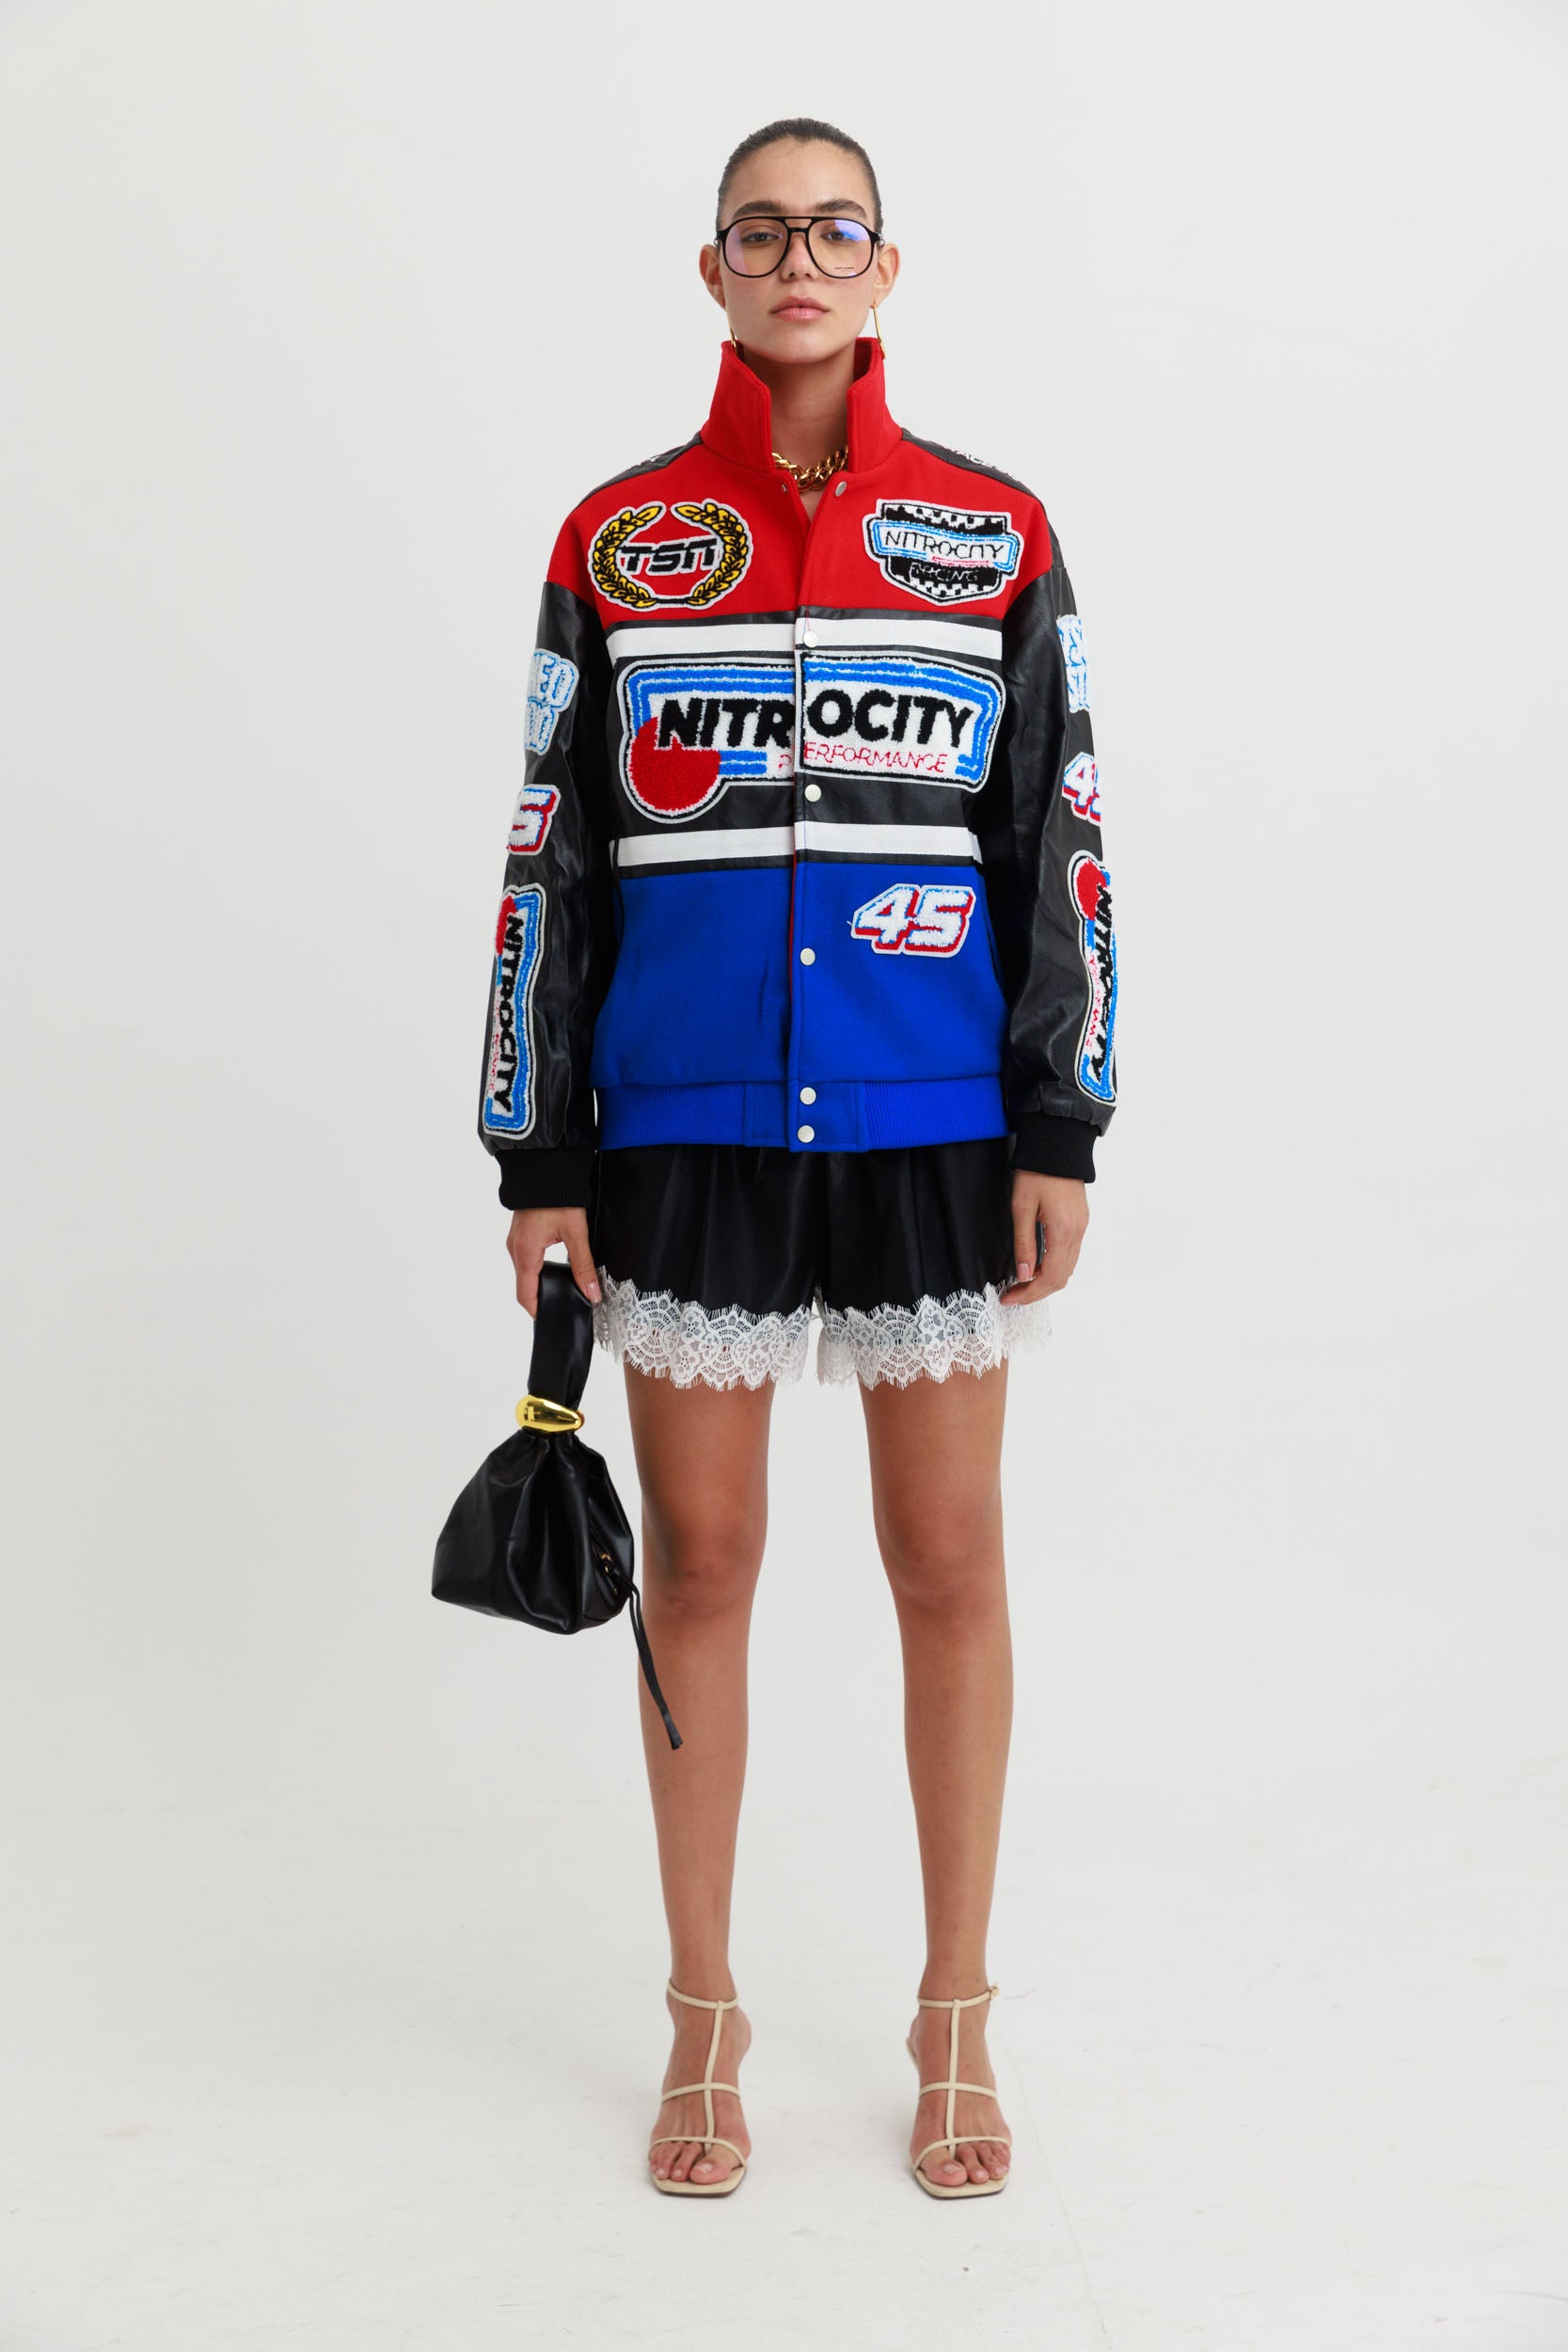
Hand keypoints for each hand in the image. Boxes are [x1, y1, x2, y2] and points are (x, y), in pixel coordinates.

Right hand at [506, 1207, 601, 1318]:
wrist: (546, 1167)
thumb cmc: (558, 1196)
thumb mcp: (576, 1232)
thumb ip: (584, 1265)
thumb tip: (592, 1293)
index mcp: (525, 1252)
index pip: (525, 1295)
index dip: (537, 1311)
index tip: (551, 1320)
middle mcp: (515, 1248)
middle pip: (524, 1285)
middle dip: (541, 1298)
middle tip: (563, 1305)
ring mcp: (515, 1240)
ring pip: (525, 1271)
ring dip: (539, 1282)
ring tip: (561, 1289)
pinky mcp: (520, 1233)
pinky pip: (525, 1258)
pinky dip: (537, 1268)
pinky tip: (555, 1268)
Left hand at [1006, 1172, 1088, 1304]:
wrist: (1057, 1146)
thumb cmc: (1037, 1172)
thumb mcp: (1021, 1207)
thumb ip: (1023, 1244)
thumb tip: (1023, 1274)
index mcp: (1063, 1231)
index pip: (1050, 1277)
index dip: (1029, 1292)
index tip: (1009, 1297)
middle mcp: (1077, 1233)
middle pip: (1061, 1278)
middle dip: (1036, 1292)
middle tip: (1013, 1295)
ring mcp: (1082, 1228)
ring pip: (1067, 1268)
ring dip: (1046, 1281)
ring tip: (1022, 1283)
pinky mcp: (1080, 1222)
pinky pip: (1070, 1254)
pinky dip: (1054, 1266)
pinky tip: (1036, 1265)